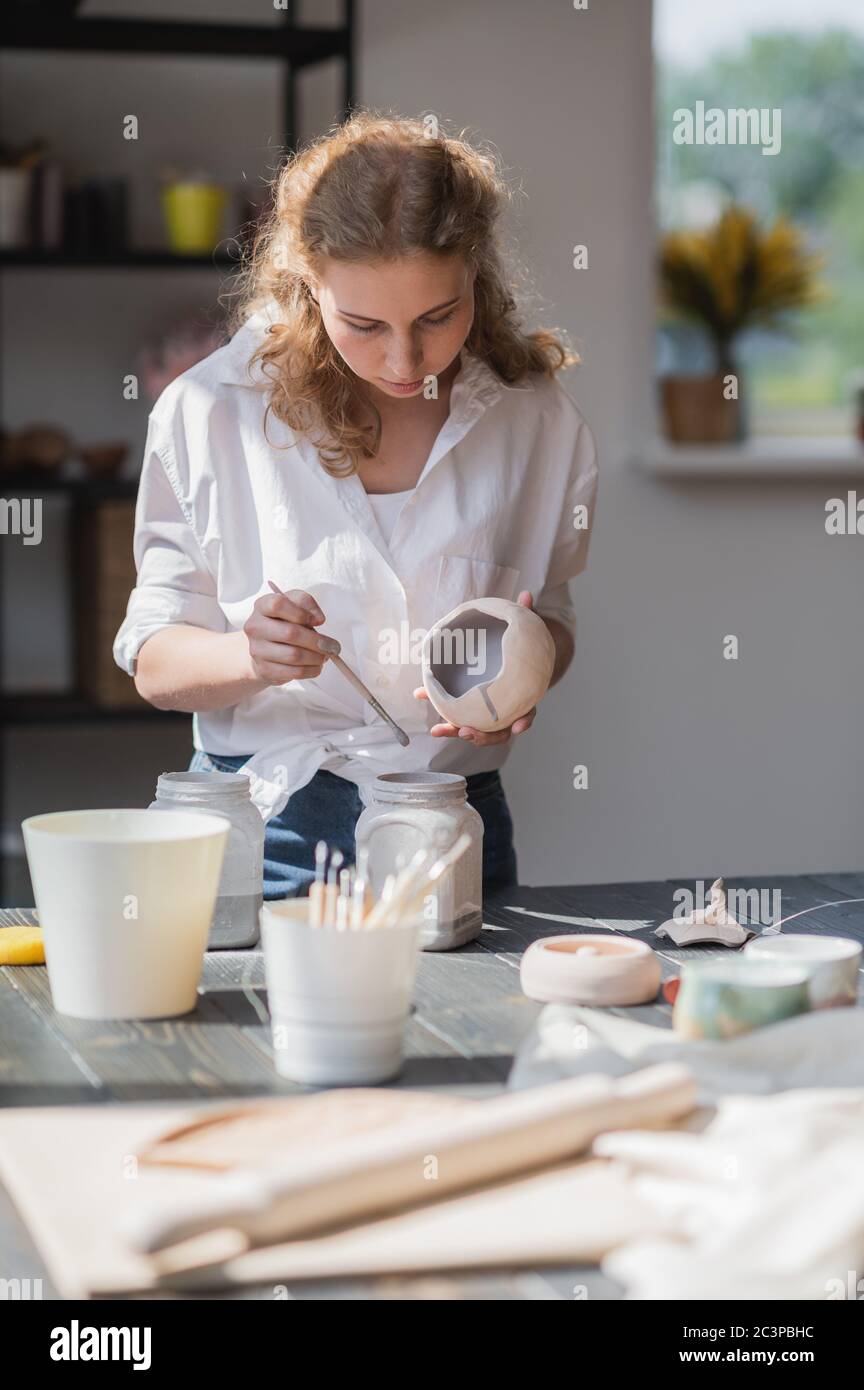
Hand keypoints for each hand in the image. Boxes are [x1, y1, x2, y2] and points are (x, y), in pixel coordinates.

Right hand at [243, 588, 339, 684]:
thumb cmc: (283, 622)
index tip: (318, 621)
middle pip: (290, 633)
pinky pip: (294, 672)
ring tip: (325, 656)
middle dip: (317, 641)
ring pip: (294, 655)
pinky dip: (311, 670)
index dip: (301, 613)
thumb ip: (306, 603)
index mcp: (262, 606)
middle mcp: (255, 628)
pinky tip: (316, 666)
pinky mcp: (265, 669)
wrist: (265, 647)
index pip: (278, 604)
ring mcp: (257, 650)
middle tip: (333, 646)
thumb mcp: (294, 604)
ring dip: (316, 658)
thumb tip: (318, 619)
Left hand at [412, 590, 537, 745]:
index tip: (517, 727)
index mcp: (523, 696)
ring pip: (476, 731)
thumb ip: (527, 616)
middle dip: (482, 736)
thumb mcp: (526, 633)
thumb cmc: (521, 650)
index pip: (527, 713)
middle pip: (497, 732)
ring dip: (455, 731)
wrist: (514, 662)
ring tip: (437, 730)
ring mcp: (487, 714)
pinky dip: (442, 715)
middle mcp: (506, 711)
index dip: (523, 721)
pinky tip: (423, 705)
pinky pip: (457, 716)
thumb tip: (526, 594)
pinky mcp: (470, 709)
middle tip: (464, 731)